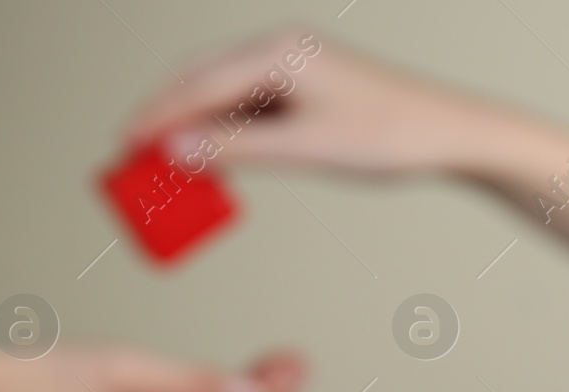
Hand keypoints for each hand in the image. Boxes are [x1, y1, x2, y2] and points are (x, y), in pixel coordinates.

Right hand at [125, 29, 486, 177]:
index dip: (156, 116)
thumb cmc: (387, 135)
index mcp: (278, 52)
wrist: (447, 133)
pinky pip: (245, 107)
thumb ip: (235, 148)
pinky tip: (207, 160)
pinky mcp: (301, 89)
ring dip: (190, 128)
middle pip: (201, 80)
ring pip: (221, 95)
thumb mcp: (303, 149)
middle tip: (128, 157)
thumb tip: (173, 150)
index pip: (199, 83)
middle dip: (163, 118)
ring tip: (159, 164)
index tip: (121, 145)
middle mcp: (280, 49)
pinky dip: (221, 132)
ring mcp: (290, 67)